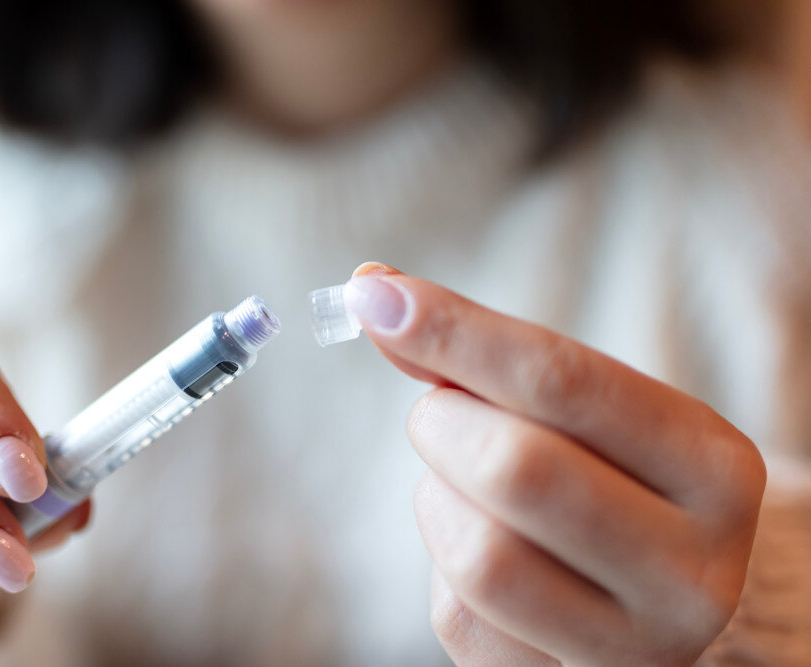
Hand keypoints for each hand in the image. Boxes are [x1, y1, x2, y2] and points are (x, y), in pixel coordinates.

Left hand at [347, 264, 765, 665]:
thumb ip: (478, 351)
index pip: (565, 381)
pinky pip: (458, 615)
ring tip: (466, 485)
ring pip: (478, 555)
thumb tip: (373, 285)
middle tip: (441, 416)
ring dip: (438, 498)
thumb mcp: (571, 406)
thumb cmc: (599, 473)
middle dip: (444, 423)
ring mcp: (635, 647)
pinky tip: (480, 545)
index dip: (457, 333)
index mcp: (713, 467)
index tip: (374, 295)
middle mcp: (694, 569)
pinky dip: (442, 562)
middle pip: (516, 468)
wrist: (643, 587)